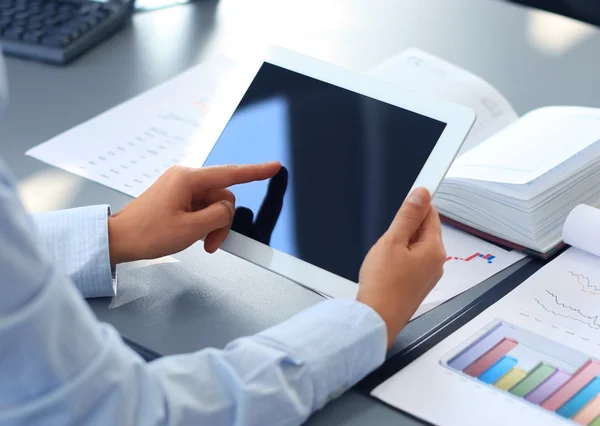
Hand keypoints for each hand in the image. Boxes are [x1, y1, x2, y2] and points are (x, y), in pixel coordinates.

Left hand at [107, 162, 280, 263]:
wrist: (119, 239)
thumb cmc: (146, 233)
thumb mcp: (190, 229)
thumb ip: (218, 216)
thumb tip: (227, 210)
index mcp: (188, 179)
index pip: (231, 173)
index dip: (256, 171)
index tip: (273, 167)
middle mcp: (185, 178)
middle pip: (223, 195)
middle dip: (222, 221)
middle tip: (211, 242)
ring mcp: (180, 187)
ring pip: (213, 204)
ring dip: (212, 224)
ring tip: (199, 241)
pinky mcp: (177, 196)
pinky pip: (201, 206)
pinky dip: (202, 222)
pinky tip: (193, 234)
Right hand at [357, 187, 445, 347]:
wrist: (376, 319)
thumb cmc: (383, 286)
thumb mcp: (392, 242)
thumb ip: (407, 216)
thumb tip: (421, 194)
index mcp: (434, 249)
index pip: (431, 214)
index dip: (417, 204)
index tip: (409, 196)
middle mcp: (436, 263)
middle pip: (423, 230)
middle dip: (404, 228)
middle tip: (387, 237)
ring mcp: (427, 275)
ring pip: (415, 246)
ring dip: (400, 244)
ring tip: (384, 256)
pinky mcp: (417, 285)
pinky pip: (411, 262)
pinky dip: (398, 259)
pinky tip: (385, 268)